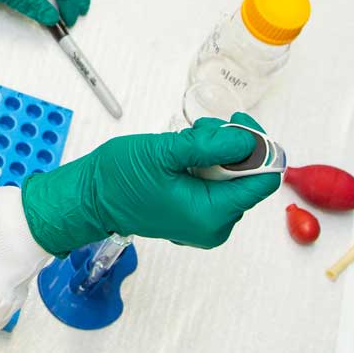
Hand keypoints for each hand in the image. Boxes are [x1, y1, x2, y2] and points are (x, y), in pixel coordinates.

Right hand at [19, 113, 282, 253]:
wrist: (90, 198)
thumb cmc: (118, 179)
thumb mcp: (165, 152)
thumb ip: (211, 146)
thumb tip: (247, 143)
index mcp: (211, 215)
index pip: (263, 182)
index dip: (258, 148)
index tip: (238, 126)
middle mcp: (215, 226)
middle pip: (249, 179)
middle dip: (231, 148)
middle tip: (201, 131)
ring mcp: (206, 224)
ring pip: (233, 180)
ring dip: (217, 154)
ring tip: (187, 142)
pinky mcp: (196, 217)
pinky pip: (217, 187)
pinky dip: (208, 166)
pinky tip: (185, 157)